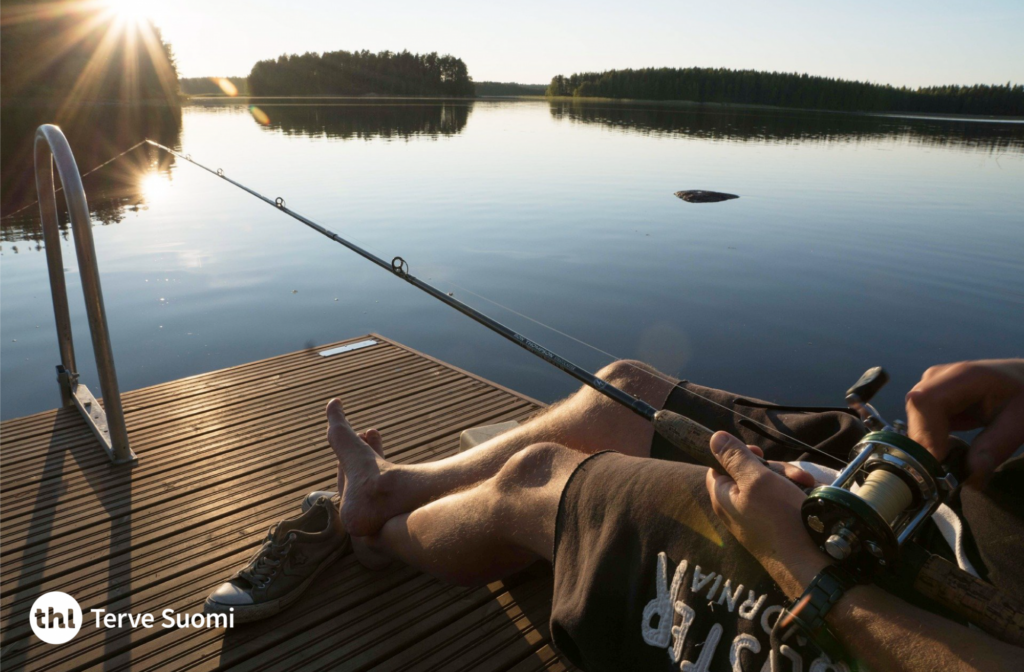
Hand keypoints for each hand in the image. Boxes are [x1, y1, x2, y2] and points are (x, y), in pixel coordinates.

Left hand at [705, 431, 826, 597]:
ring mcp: (755, 519)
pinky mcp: (775, 527)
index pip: (718, 466)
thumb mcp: (756, 480)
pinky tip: (809, 497)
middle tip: (795, 475)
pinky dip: (795, 495)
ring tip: (808, 485)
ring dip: (789, 480)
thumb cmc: (780, 520)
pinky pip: (782, 502)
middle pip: (749, 473)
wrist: (811, 564)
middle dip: (774, 468)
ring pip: (769, 486)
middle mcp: (735, 508)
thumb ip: (734, 457)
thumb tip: (713, 437)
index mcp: (722, 496)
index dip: (737, 454)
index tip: (759, 453)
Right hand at [905, 359, 1023, 483]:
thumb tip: (969, 479)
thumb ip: (995, 447)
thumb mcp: (1020, 422)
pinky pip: (920, 423)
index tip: (938, 464)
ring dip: (927, 445)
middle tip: (946, 475)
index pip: (926, 401)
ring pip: (914, 420)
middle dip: (925, 445)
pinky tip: (948, 452)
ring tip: (950, 465)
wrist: (1023, 380)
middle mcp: (939, 377)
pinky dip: (930, 441)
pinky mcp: (930, 398)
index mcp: (964, 376)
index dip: (925, 433)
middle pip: (916, 413)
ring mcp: (931, 386)